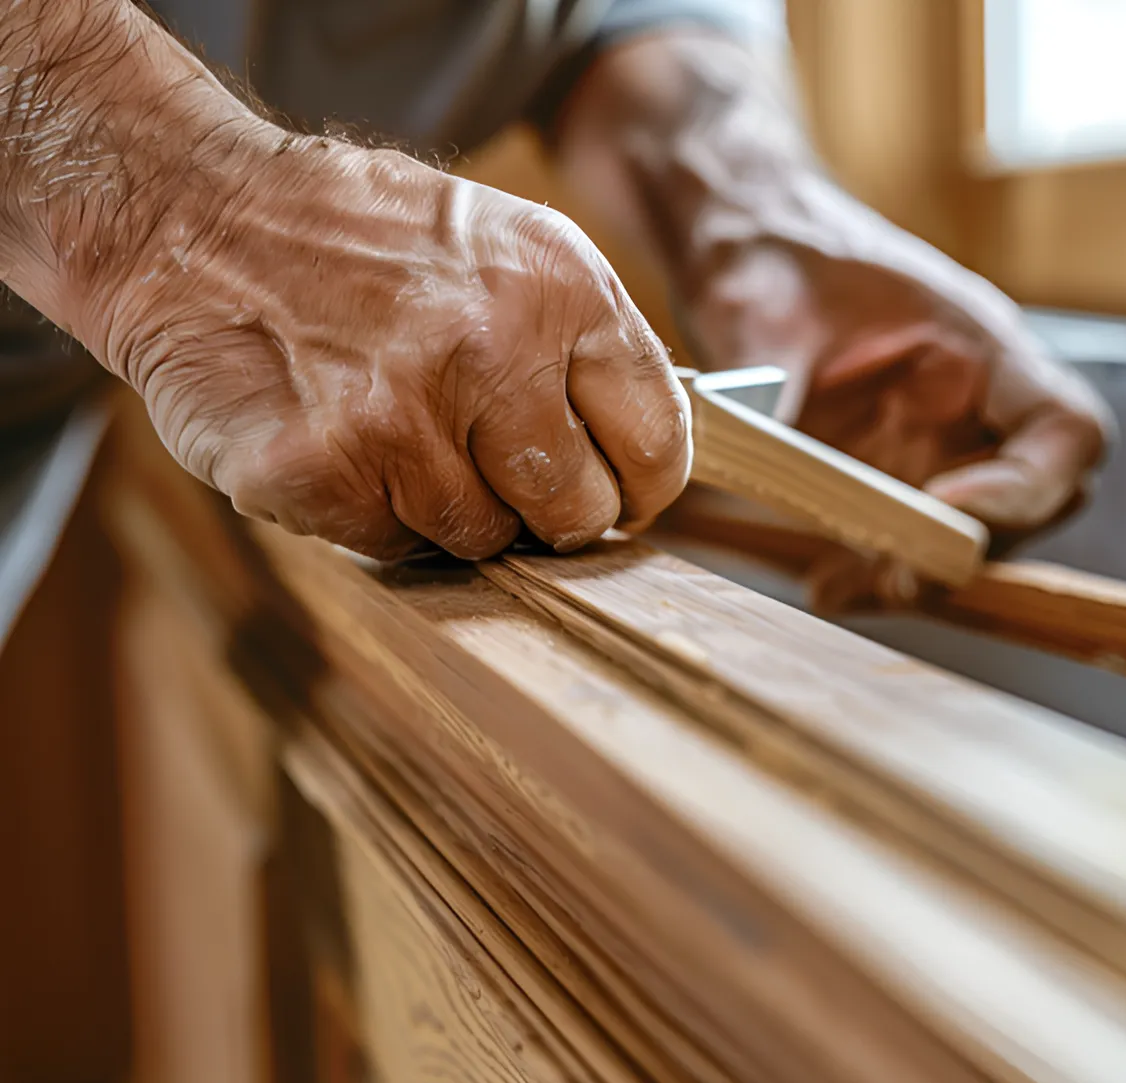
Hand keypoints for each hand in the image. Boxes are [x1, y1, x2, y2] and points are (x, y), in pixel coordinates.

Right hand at [0, 1, 689, 560]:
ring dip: (445, 509)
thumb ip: (573, 349)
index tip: (613, 497)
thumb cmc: (354, 241)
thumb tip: (629, 460)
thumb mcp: (496, 249)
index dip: (638, 487)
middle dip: (544, 515)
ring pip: (482, 539)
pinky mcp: (326, 471)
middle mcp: (495, 349)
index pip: (657, 441)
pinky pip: (393, 547)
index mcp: (560, 285)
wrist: (190, 214)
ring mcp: (407, 415)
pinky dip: (373, 517)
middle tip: (490, 474)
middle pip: (578, 513)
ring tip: (394, 432)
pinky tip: (342, 449)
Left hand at [681, 179, 1112, 608]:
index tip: (944, 505)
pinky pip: (896, 537)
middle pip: (1023, 503)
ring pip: (958, 533)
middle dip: (965, 548)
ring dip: (912, 572)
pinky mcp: (879, 472)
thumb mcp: (767, 319)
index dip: (1025, 485)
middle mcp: (967, 406)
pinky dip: (869, 569)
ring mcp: (926, 444)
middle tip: (895, 576)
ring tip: (845, 590)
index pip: (1062, 431)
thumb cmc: (775, 255)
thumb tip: (755, 455)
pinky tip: (824, 585)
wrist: (745, 250)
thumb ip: (779, 393)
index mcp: (976, 348)